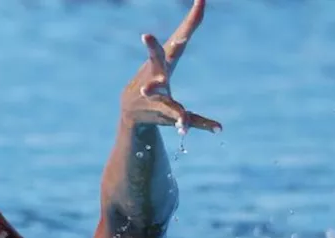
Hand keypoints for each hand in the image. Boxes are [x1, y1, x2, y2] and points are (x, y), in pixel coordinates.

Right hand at [120, 0, 220, 133]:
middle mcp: (157, 73)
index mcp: (165, 60)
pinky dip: (185, 121)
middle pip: (157, 58)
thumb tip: (202, 1)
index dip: (192, 19)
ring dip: (153, 89)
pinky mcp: (160, 110)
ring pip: (156, 90)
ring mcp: (155, 92)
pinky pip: (175, 115)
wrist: (131, 110)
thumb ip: (189, 34)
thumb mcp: (170, 61)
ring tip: (144, 90)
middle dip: (151, 48)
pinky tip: (184, 128)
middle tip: (145, 35)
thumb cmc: (156, 82)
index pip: (180, 37)